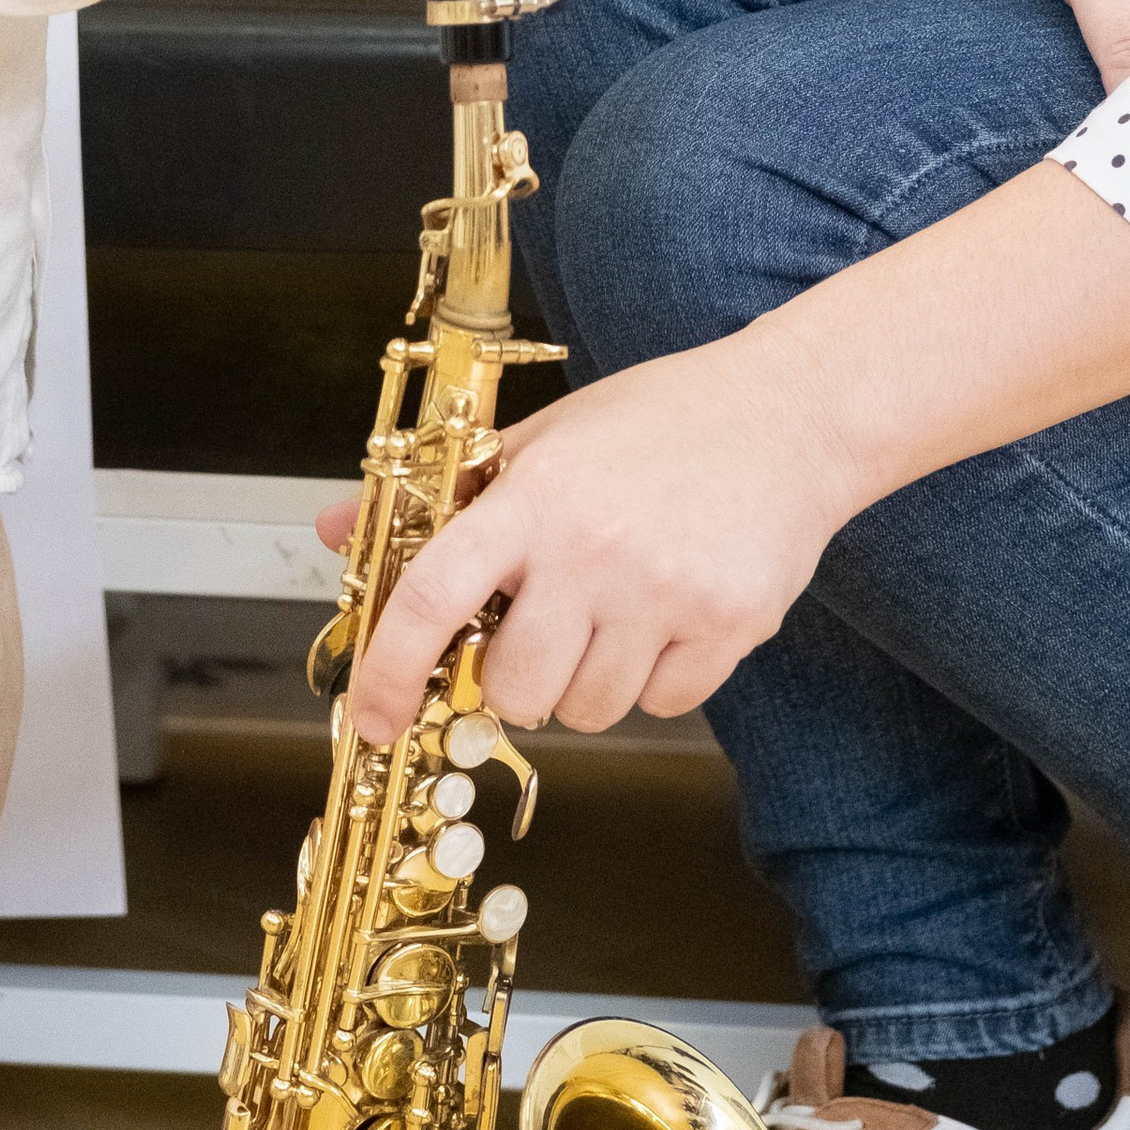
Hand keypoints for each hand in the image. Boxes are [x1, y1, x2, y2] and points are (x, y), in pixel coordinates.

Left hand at [342, 328, 858, 742]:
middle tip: (540, 627)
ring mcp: (665, 595)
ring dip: (587, 680)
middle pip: (513, 687)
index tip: (374, 716)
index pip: (431, 598)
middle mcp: (594, 552)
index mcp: (536, 498)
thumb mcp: (544, 435)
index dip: (388, 669)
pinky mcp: (728, 627)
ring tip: (616, 608)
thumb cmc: (661, 420)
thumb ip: (444, 494)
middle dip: (513, 677)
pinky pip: (662, 706)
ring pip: (588, 709)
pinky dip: (655, 680)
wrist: (792, 413)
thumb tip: (338, 530)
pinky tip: (670, 613)